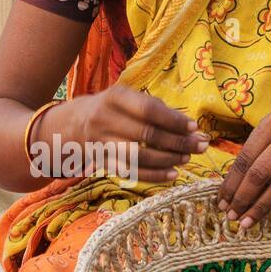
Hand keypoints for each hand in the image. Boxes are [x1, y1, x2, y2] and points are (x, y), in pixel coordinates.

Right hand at [38, 85, 208, 183]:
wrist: (69, 125)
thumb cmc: (108, 108)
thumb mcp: (124, 98)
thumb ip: (151, 108)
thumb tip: (188, 126)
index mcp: (114, 97)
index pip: (149, 110)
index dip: (174, 120)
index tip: (194, 127)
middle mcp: (104, 118)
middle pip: (146, 134)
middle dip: (178, 142)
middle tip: (201, 146)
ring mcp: (100, 142)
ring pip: (138, 155)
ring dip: (167, 159)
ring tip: (187, 159)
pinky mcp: (100, 161)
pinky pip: (130, 172)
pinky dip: (153, 175)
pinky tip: (172, 174)